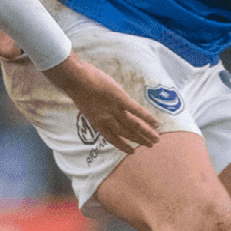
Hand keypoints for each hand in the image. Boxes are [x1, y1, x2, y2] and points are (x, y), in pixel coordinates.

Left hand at [41, 56, 161, 153]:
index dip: (123, 146)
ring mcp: (114, 110)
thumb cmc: (76, 87)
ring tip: (156, 139)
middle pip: (126, 133)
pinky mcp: (120, 99)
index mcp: (97, 122)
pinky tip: (155, 123)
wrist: (74, 79)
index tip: (132, 152)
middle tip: (150, 145)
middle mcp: (107, 120)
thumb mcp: (85, 104)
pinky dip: (147, 117)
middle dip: (140, 140)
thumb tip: (103, 108)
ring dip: (146, 133)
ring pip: (133, 125)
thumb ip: (95, 109)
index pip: (112, 138)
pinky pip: (136, 110)